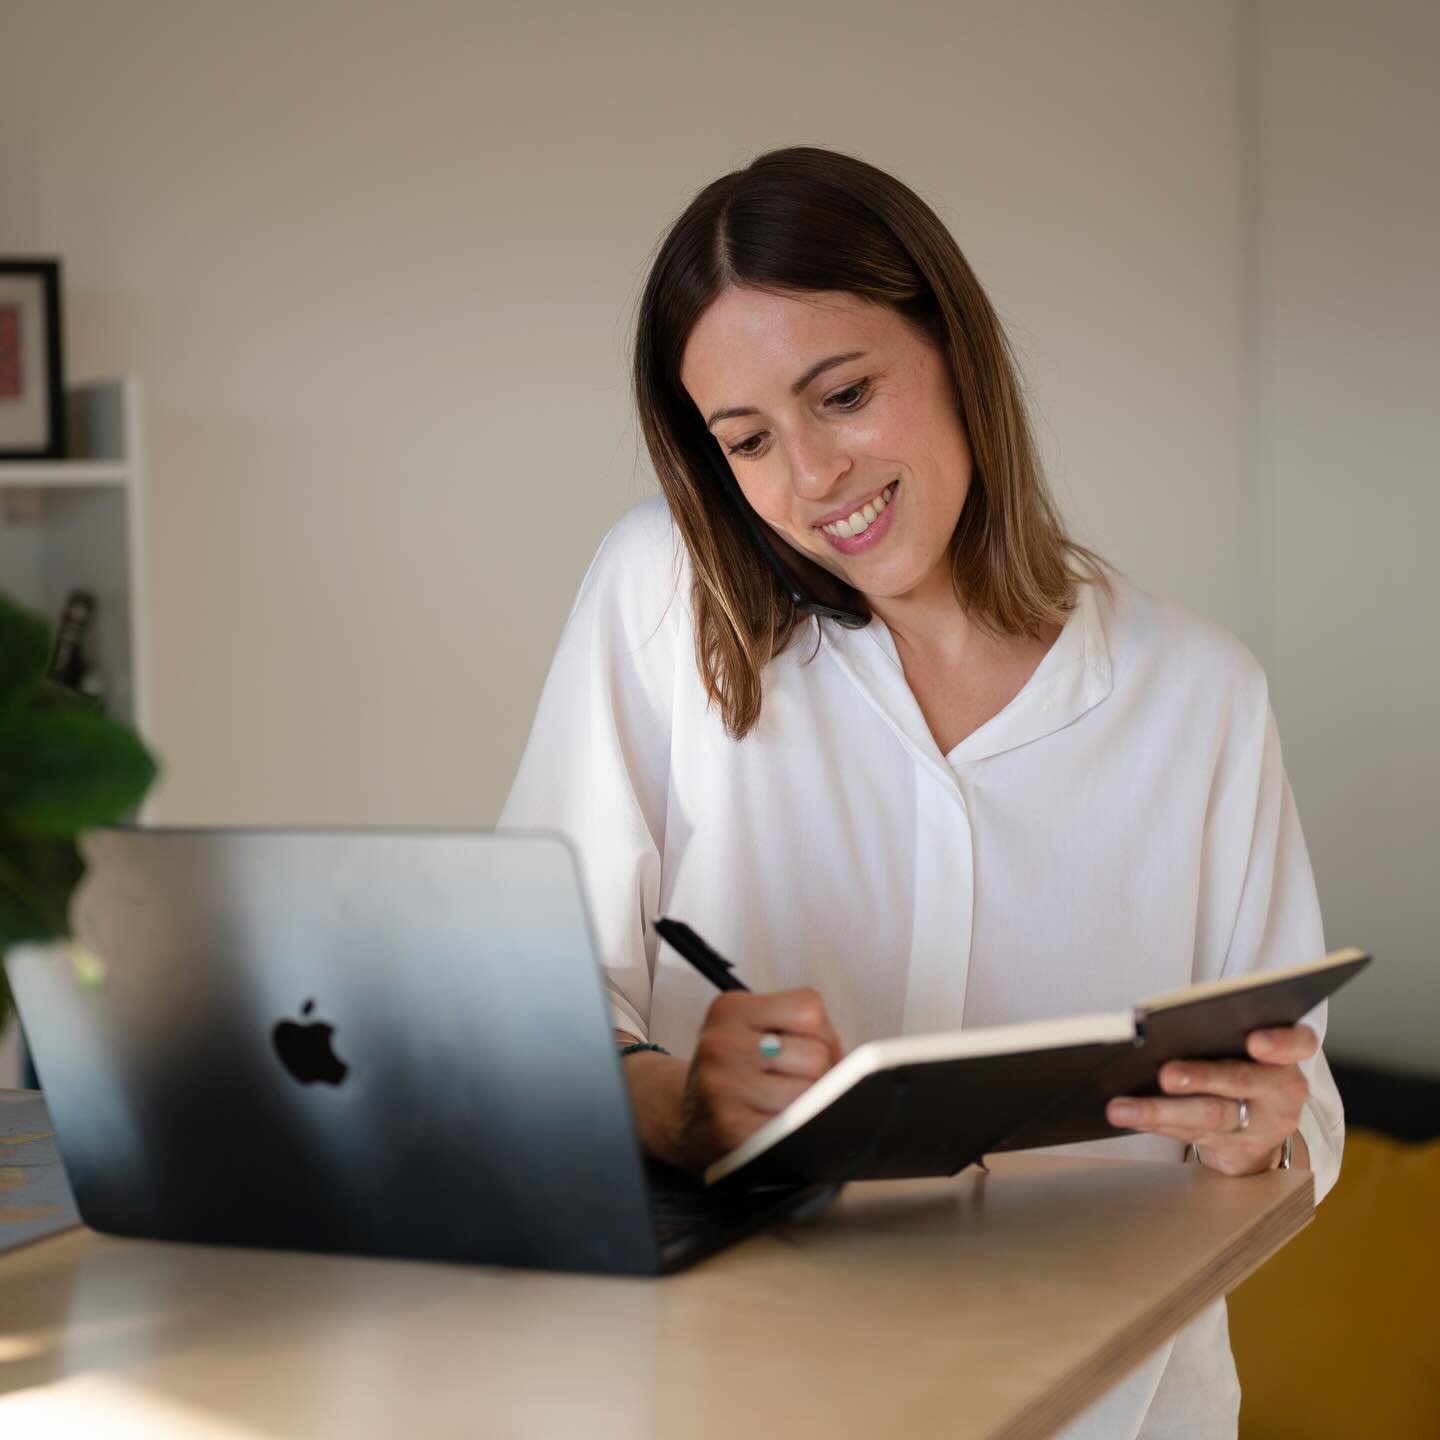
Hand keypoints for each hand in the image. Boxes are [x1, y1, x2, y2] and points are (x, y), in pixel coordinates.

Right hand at [667, 988, 844, 1172]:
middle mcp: (721, 1042)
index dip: (823, 1036)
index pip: (809, 1009)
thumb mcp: (753, 1032)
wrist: (685, 1118)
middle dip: (818, 1076)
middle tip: (794, 1085)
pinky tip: (774, 1127)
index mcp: (731, 1009)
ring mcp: (721, 1085)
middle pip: (815, 1056)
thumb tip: (853, 1064)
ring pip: (808, 1095)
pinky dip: (794, 1133)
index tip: (808, 1051)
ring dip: (807, 1107)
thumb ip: (803, 1033)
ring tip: (782, 1107)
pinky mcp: (729, 1127)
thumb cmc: (734, 1073)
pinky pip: (791, 1129)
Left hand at [1105, 1024, 1317, 1175]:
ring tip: (1122, 1108)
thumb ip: (1216, 1035)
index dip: (1280, 1042)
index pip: (1298, 1043)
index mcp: (1286, 1057)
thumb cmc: (1239, 1068)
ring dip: (1161, 1110)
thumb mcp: (1242, 1050)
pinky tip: (1128, 1117)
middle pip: (1241, 1081)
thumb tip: (1153, 1026)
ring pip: (1209, 1116)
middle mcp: (1280, 1092)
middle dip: (1201, 1077)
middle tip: (1166, 1075)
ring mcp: (1261, 1127)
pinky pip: (1190, 1136)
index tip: (1256, 1042)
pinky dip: (1155, 1124)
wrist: (1257, 1130)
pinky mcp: (1236, 1152)